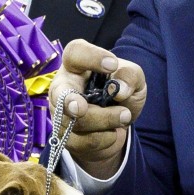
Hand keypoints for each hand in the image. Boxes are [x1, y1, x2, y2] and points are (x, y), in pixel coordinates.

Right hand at [48, 39, 146, 179]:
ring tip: (125, 116)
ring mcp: (60, 114)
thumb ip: (130, 76)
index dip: (91, 57)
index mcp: (76, 65)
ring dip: (106, 121)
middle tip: (80, 108)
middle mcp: (62, 87)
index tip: (112, 64)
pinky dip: (105, 138)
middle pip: (60, 94)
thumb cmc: (120, 93)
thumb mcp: (133, 79)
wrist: (117, 125)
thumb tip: (120, 90)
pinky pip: (84, 141)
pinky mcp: (65, 137)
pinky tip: (112, 132)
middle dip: (69, 102)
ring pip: (78, 122)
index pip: (75, 53)